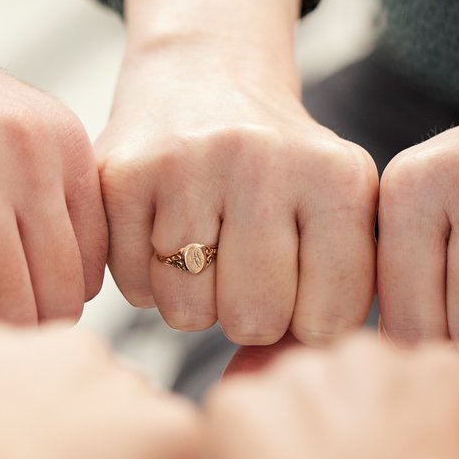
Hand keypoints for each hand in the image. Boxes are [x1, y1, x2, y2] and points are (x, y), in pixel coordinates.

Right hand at [104, 0, 378, 344]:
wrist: (203, 78)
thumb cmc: (281, 173)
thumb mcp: (338, 215)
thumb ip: (340, 300)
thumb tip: (285, 380)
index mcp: (337, 176)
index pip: (328, 321)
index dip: (310, 320)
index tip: (302, 280)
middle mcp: (262, 159)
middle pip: (254, 320)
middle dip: (250, 314)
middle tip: (246, 267)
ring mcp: (185, 162)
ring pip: (187, 313)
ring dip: (195, 300)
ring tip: (204, 246)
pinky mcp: (119, 173)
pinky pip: (134, 287)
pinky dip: (148, 278)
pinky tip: (163, 232)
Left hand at [202, 333, 458, 458]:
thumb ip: (453, 457)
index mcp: (446, 375)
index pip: (405, 383)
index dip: (392, 437)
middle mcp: (374, 358)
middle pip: (343, 379)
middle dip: (337, 427)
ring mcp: (301, 378)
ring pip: (283, 395)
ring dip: (285, 440)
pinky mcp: (237, 408)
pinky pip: (229, 422)